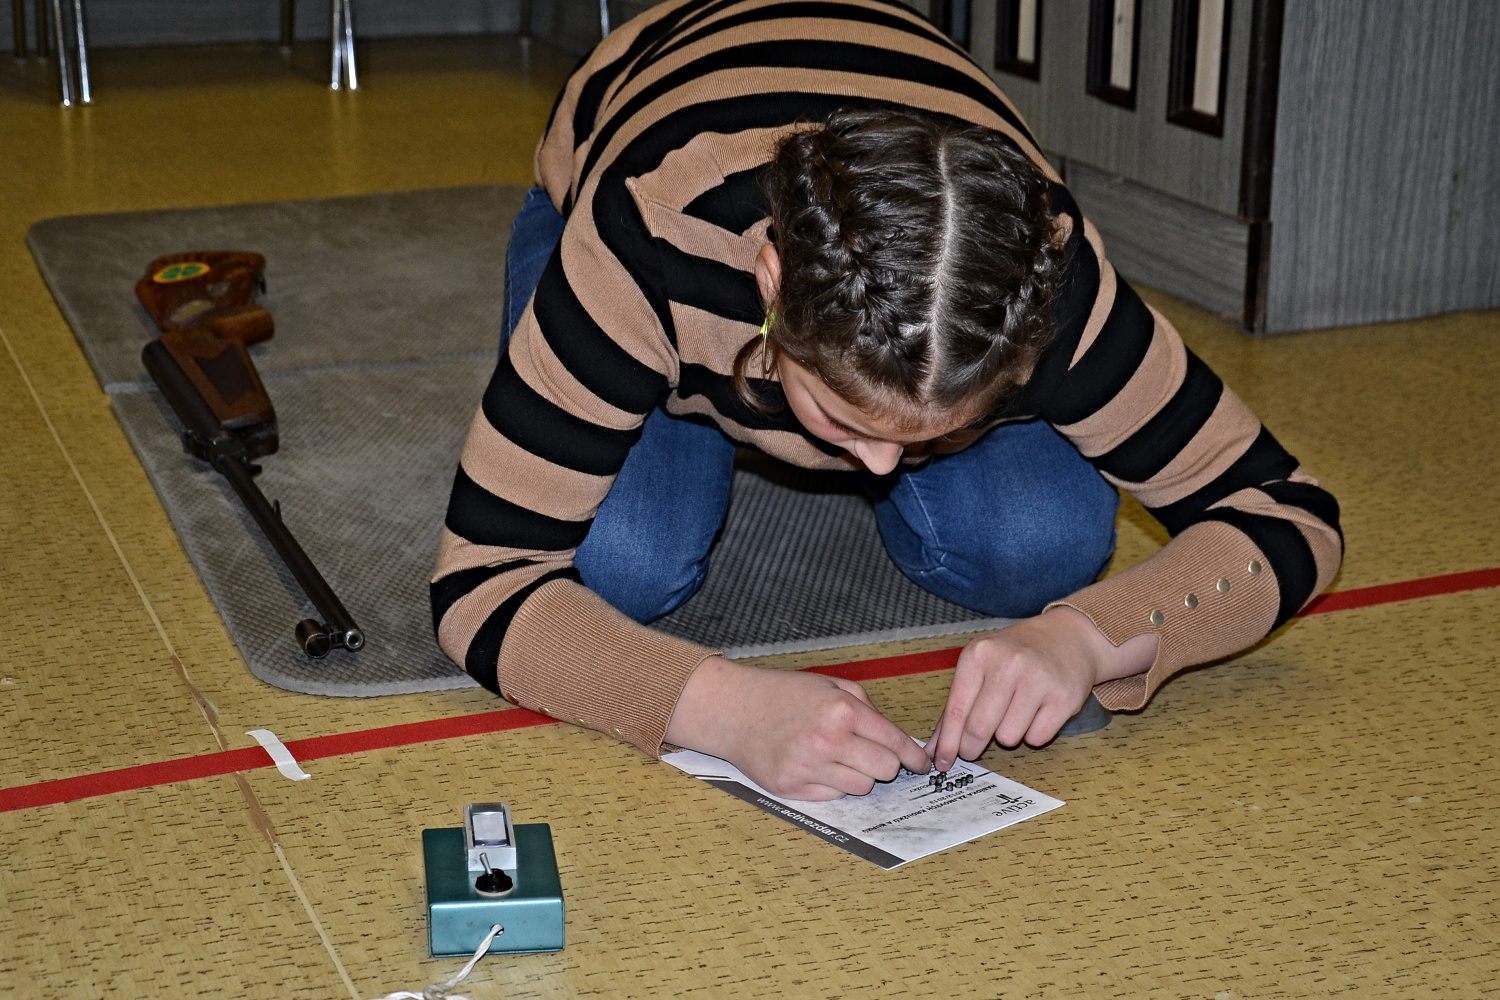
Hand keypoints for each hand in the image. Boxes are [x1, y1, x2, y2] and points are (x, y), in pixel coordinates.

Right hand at [666, 657, 930, 799]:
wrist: (733, 710)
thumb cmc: (782, 693)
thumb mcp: (828, 684)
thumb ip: (864, 706)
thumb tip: (896, 737)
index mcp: (842, 710)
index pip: (894, 742)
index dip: (914, 756)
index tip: (921, 763)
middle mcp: (828, 741)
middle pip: (885, 770)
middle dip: (885, 763)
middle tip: (872, 754)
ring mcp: (809, 768)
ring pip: (862, 787)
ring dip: (859, 774)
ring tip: (838, 756)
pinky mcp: (794, 789)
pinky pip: (835, 796)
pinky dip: (834, 784)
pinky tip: (818, 766)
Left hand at [928, 606, 1153, 770]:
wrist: (1067, 636)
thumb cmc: (1014, 655)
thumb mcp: (980, 666)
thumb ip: (956, 707)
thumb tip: (934, 750)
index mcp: (979, 654)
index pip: (956, 709)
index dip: (947, 742)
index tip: (941, 762)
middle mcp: (1008, 664)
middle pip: (979, 728)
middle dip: (971, 747)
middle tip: (972, 749)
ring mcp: (1038, 680)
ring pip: (1008, 737)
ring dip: (1008, 735)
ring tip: (1015, 712)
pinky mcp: (1064, 698)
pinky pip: (1037, 738)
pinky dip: (1033, 733)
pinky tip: (1037, 712)